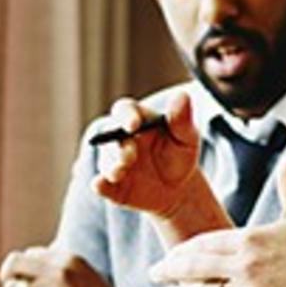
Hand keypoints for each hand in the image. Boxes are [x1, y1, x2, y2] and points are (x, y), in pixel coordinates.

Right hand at [89, 92, 204, 218]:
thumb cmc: (179, 155)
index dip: (126, 116)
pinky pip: (100, 185)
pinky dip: (99, 185)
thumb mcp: (186, 138)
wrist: (178, 190)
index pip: (124, 110)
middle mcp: (120, 140)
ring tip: (120, 173)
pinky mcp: (112, 186)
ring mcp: (114, 163)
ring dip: (111, 167)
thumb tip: (182, 96)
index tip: (133, 125)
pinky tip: (99, 185)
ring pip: (106, 162)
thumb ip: (182, 119)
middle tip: (130, 156)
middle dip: (119, 147)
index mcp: (136, 120)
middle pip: (109, 136)